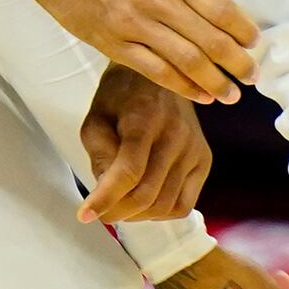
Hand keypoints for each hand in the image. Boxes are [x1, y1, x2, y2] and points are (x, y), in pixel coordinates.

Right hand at [0, 0, 258, 104]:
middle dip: (237, 63)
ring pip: (187, 61)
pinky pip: (157, 72)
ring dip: (214, 82)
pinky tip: (199, 94)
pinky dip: (182, 86)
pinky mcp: (114, 44)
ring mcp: (135, 24)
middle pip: (210, 40)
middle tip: (252, 76)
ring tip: (230, 95)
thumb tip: (217, 9)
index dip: (243, 32)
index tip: (255, 44)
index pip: (220, 9)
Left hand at [79, 65, 211, 223]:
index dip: (105, 199)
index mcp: (145, 118)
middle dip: (118, 212)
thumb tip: (105, 191)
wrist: (162, 73)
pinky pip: (184, 204)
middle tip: (101, 212)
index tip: (84, 215)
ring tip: (122, 205)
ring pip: (165, 204)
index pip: (128, 171)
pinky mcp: (204, 159)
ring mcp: (194, 148)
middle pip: (147, 194)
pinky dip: (161, 212)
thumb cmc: (122, 96)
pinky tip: (146, 201)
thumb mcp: (97, 117)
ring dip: (138, 215)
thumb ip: (99, 153)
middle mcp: (176, 133)